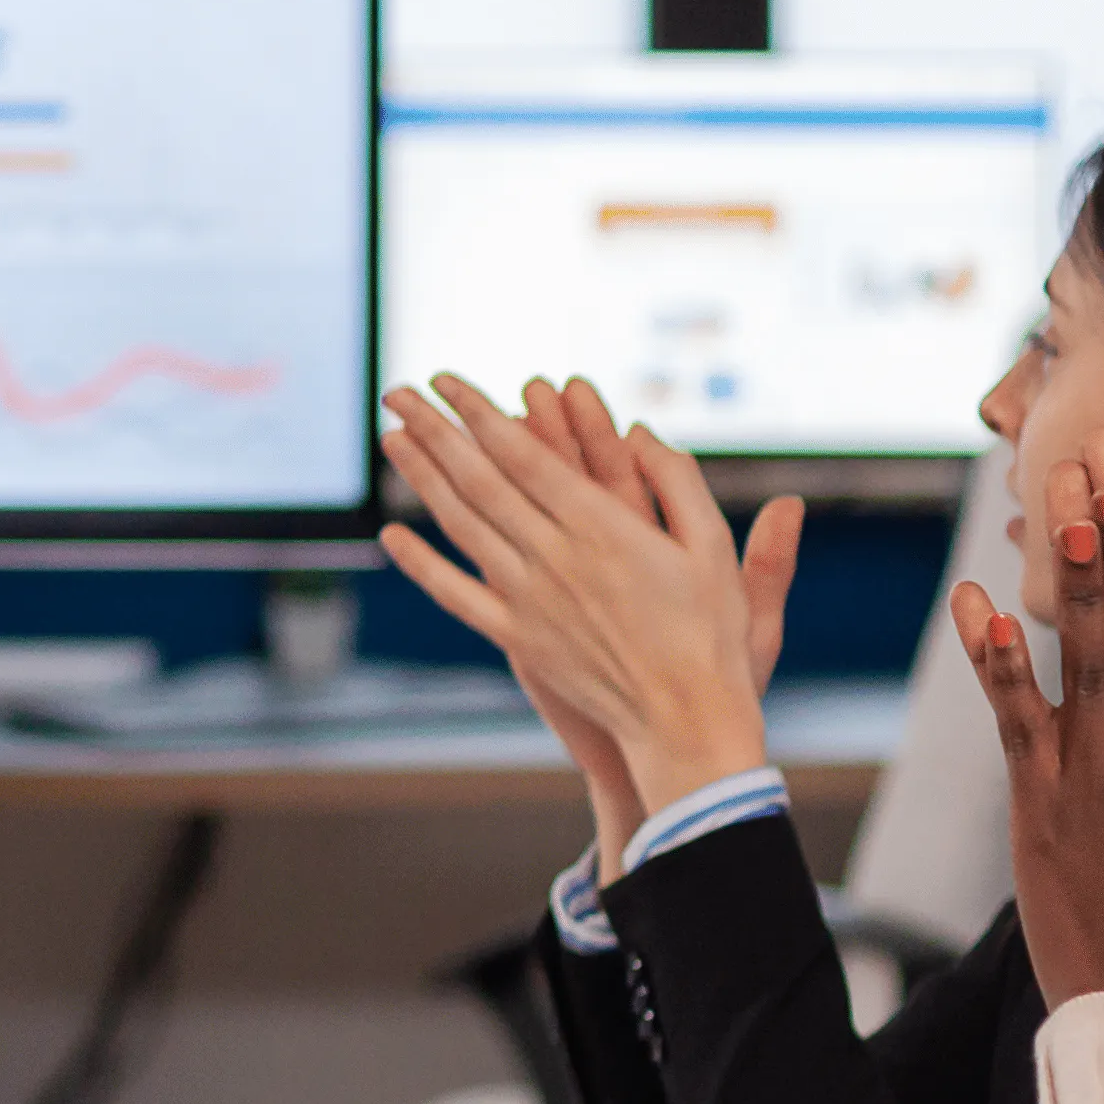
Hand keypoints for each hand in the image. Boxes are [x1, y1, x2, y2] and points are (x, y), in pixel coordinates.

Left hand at [379, 375, 800, 829]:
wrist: (685, 721)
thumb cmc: (712, 634)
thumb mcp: (712, 548)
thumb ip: (678, 483)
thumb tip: (642, 431)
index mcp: (603, 526)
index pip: (523, 455)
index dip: (478, 415)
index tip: (446, 382)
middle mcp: (555, 557)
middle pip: (481, 480)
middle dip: (436, 430)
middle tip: (397, 393)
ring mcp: (530, 599)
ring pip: (463, 526)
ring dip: (422, 479)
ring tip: (391, 438)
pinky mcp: (519, 639)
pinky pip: (458, 595)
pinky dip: (421, 564)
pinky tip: (392, 536)